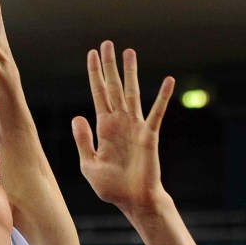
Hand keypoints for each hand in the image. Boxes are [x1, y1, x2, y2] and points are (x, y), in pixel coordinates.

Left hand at [72, 41, 174, 213]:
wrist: (134, 201)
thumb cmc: (112, 187)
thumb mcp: (89, 165)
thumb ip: (83, 141)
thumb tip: (77, 117)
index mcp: (103, 127)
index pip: (97, 94)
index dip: (94, 74)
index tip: (92, 55)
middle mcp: (119, 122)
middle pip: (113, 87)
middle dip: (109, 66)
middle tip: (107, 43)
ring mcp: (135, 127)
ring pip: (132, 93)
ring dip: (130, 73)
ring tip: (129, 51)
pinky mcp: (149, 135)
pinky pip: (156, 112)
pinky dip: (162, 96)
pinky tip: (168, 80)